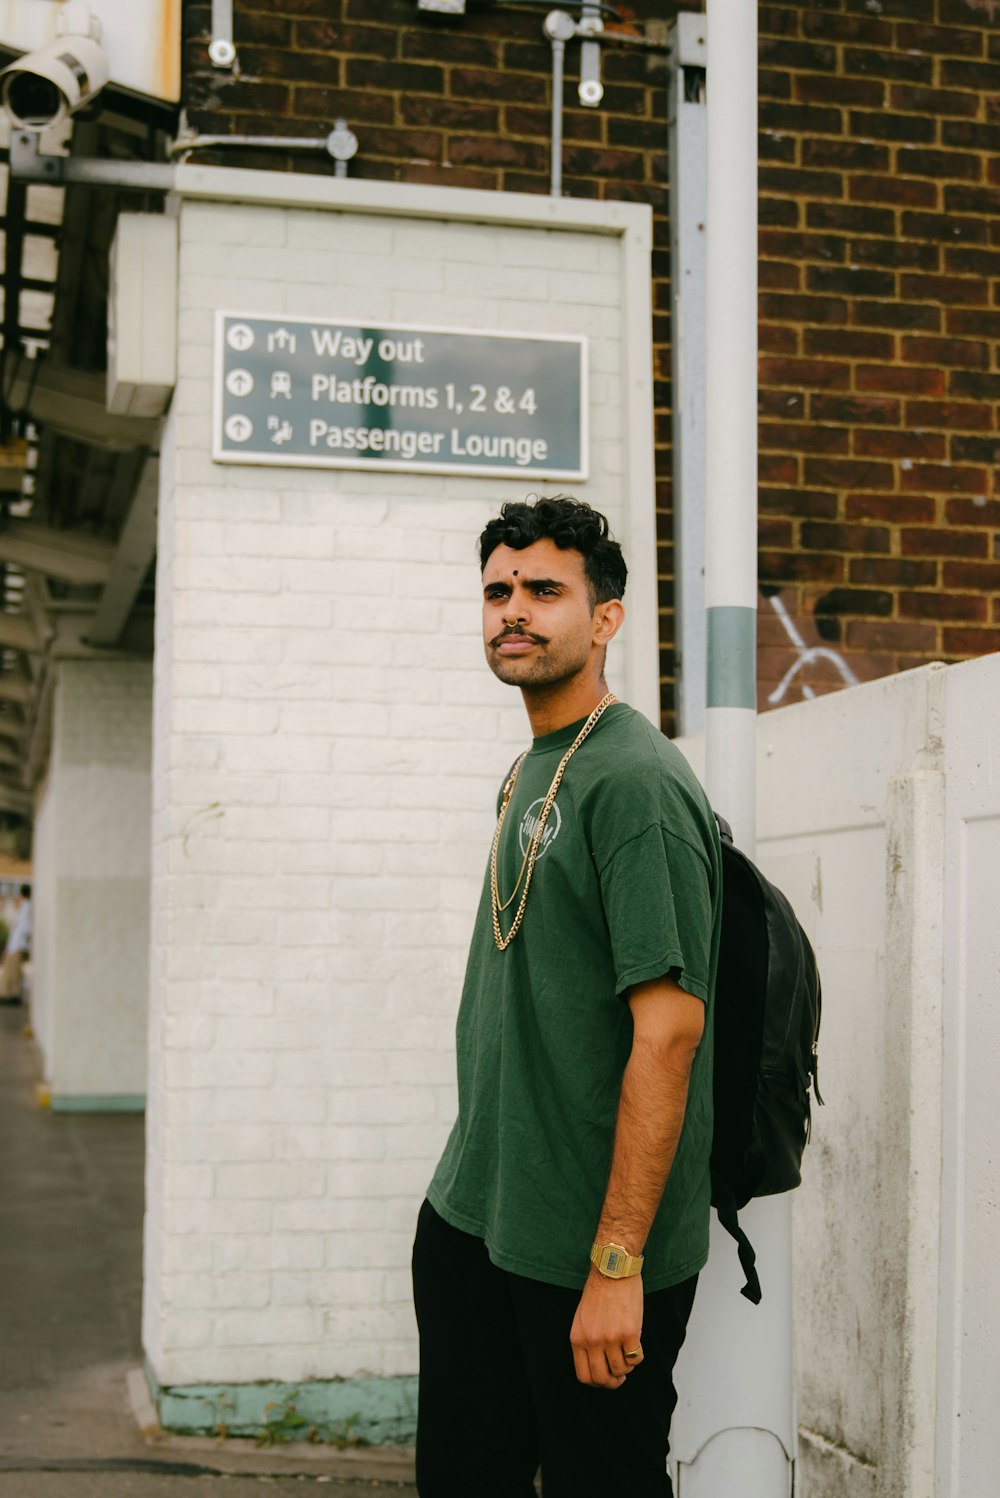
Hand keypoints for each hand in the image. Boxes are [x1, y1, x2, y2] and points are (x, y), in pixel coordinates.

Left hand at [569, 1267, 643, 1388]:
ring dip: (627, 1367)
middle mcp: (593, 1341)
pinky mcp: (630, 1333)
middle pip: (602, 1379)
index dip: (597, 1382)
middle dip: (613, 1382)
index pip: (583, 1376)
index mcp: (578, 1339)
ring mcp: (611, 1338)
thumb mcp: (582, 1319)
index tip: (606, 1377)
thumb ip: (586, 1342)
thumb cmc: (598, 1293)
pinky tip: (636, 1345)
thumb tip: (597, 1366)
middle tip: (620, 1375)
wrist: (612, 1271)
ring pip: (621, 1370)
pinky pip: (636, 1359)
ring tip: (627, 1353)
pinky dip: (637, 1357)